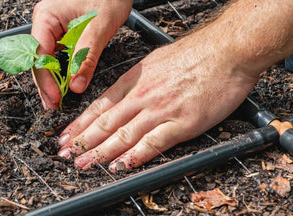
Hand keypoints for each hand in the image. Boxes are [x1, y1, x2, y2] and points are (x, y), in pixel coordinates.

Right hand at [31, 0, 131, 108]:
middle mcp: (45, 21)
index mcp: (46, 16)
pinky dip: (61, 69)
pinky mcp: (62, 31)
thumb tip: (76, 84)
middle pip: (38, 58)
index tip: (55, 97)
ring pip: (47, 58)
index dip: (46, 79)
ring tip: (56, 98)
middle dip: (46, 83)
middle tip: (53, 104)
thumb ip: (86, 56)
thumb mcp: (99, 27)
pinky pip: (57, 53)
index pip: (38, 55)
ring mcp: (52, 26)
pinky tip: (64, 83)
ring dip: (52, 78)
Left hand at [56, 34, 259, 171]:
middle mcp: (143, 96)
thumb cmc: (196, 54)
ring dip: (100, 153)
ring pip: (123, 135)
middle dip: (82, 142)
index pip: (99, 105)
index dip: (80, 124)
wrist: (227, 50)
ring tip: (84, 165)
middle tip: (64, 155)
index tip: (65, 136)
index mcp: (135, 80)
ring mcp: (161, 110)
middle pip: (105, 123)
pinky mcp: (182, 123)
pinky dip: (135, 156)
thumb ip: (138, 81)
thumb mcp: (156, 61)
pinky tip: (121, 166)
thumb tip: (124, 96)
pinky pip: (153, 143)